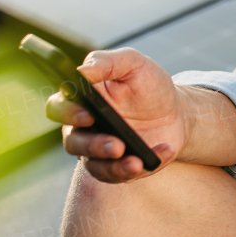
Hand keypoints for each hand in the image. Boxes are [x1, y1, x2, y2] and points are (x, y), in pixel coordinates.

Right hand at [45, 47, 181, 182]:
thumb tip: (82, 70)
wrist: (177, 110)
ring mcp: (102, 152)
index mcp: (82, 101)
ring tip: (135, 162)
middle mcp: (85, 130)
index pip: (58, 107)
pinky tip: (164, 151)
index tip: (88, 114)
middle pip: (73, 143)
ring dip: (115, 167)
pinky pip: (126, 174)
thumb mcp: (134, 64)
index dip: (67, 113)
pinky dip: (146, 165)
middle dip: (93, 146)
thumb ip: (107, 62)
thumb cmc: (149, 84)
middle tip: (116, 145)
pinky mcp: (122, 167)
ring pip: (96, 167)